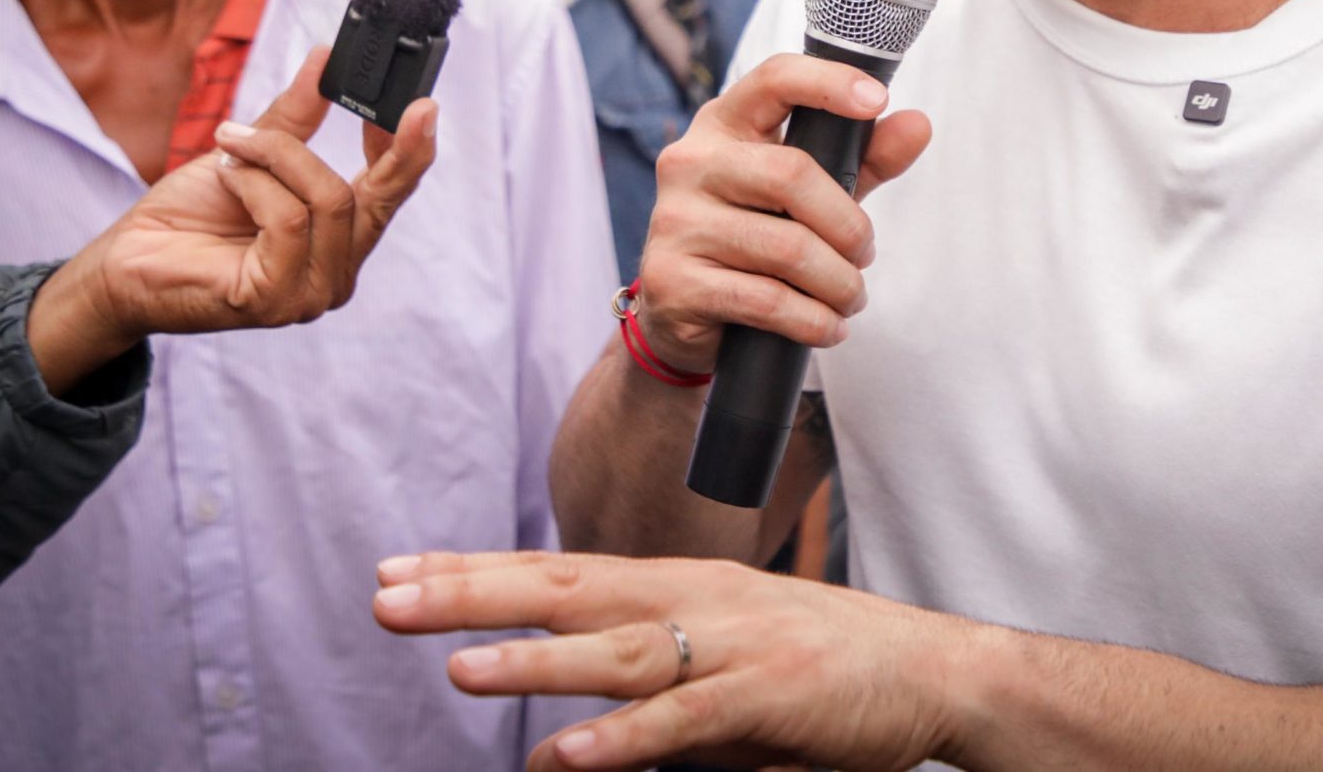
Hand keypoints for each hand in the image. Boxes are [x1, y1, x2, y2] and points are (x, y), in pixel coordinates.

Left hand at [26, 46, 438, 394]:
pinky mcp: (275, 301)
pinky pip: (287, 218)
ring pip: (329, 198)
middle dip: (386, 144)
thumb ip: (294, 117)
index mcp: (338, 242)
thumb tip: (325, 60)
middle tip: (408, 103)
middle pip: (376, 198)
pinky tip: (226, 178)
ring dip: (274, 156)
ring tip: (231, 145)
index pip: (390, 196)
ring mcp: (309, 294)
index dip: (410, 152)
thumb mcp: (250, 153)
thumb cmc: (187, 216)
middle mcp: (335, 274)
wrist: (125, 262)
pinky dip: (254, 183)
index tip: (422, 105)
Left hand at [371, 549, 968, 771]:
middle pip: (568, 590)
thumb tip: (555, 738)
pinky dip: (621, 740)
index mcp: (681, 586)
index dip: (475, 571)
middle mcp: (697, 601)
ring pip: (617, 651)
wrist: (935, 673)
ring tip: (457, 669)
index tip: (395, 570)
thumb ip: (644, 693)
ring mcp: (732, 647)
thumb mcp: (722, 667)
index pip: (559, 571)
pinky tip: (562, 756)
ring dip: (535, 661)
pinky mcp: (767, 700)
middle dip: (473, 593)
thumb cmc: (826, 672)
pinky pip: (682, 723)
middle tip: (387, 596)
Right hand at [635, 54, 930, 374]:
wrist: (680, 312)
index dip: (828, 83)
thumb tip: (918, 125)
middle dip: (848, 225)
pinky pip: (766, 300)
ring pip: (787, 248)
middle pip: (792, 175)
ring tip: (850, 296)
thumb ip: (861, 158)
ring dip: (838, 282)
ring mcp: (675, 221)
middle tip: (864, 254)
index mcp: (723, 124)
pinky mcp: (673, 281)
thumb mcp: (810, 191)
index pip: (774, 80)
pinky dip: (814, 320)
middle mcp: (690, 162)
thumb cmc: (754, 233)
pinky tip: (828, 326)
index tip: (876, 99)